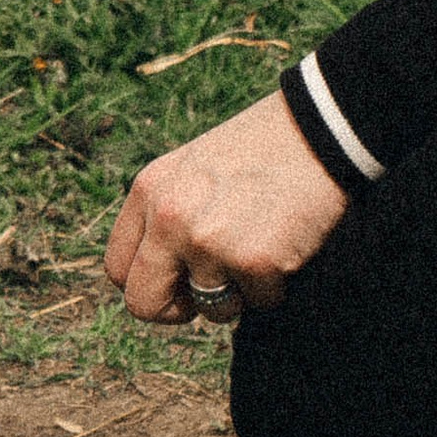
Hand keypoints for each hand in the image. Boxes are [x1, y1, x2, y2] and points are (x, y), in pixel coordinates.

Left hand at [105, 88, 350, 322]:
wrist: (317, 127)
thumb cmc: (258, 149)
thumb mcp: (191, 168)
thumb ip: (166, 215)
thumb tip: (161, 276)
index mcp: (149, 191)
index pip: (118, 269)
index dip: (148, 283)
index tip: (176, 279)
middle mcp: (170, 218)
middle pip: (144, 304)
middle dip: (178, 309)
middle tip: (210, 291)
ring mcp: (210, 242)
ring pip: (210, 310)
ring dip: (237, 293)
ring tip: (258, 246)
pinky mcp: (254, 262)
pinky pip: (259, 303)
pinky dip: (276, 285)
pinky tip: (285, 241)